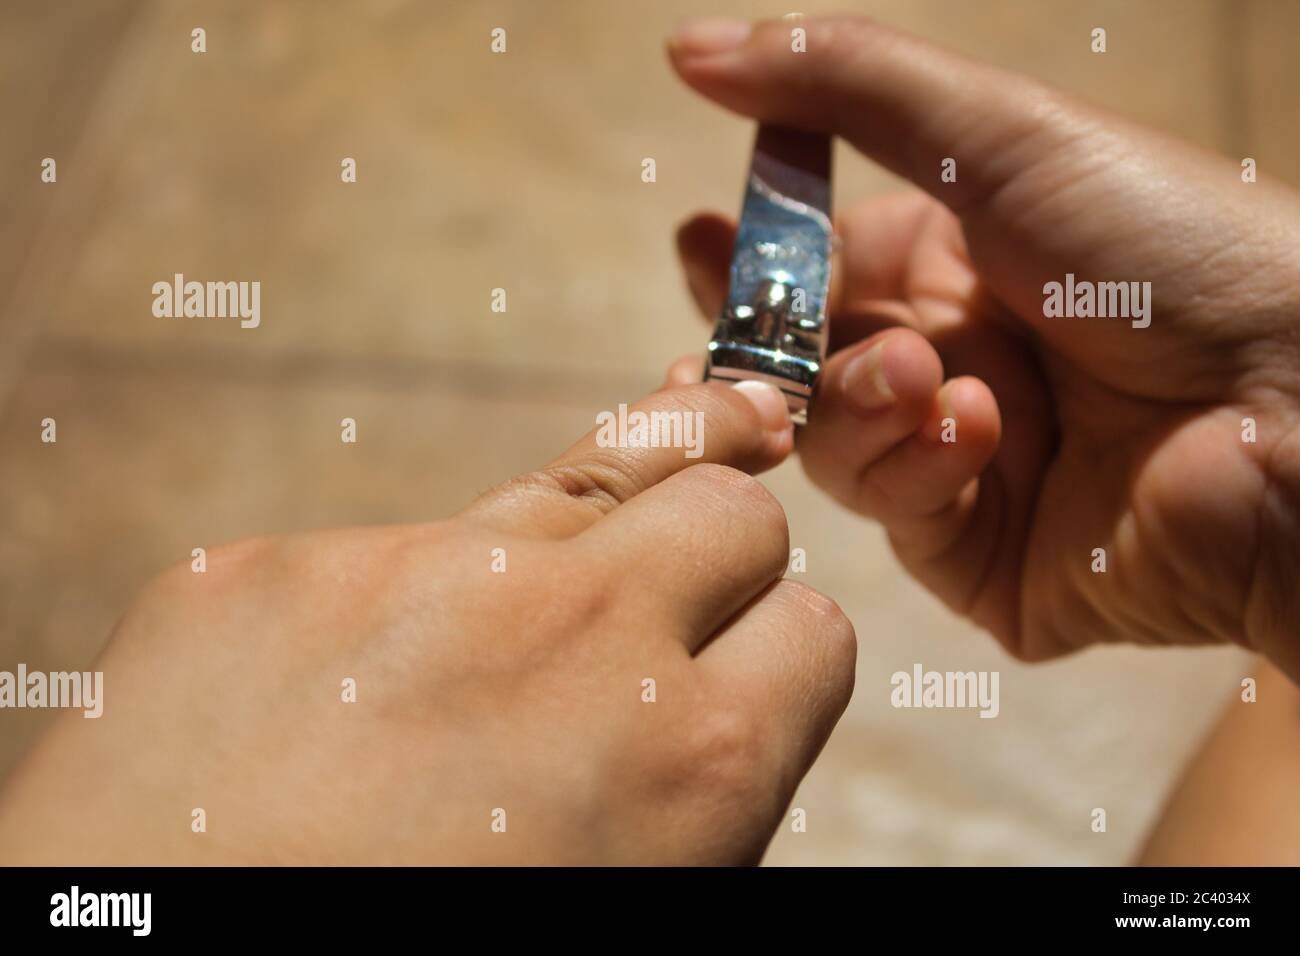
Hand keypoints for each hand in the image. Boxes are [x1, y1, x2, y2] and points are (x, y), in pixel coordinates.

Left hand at [0, 382, 854, 864]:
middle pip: (726, 509)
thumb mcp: (621, 899)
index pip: (814, 631)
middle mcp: (570, 636)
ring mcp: (414, 577)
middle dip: (724, 547)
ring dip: (588, 532)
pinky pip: (391, 550)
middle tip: (695, 576)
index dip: (782, 657)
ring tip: (569, 569)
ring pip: (571, 486)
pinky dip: (399, 604)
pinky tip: (352, 688)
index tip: (750, 668)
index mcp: (683, 762)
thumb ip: (685, 800)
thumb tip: (703, 721)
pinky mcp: (273, 567)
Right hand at [667, 16, 1299, 678]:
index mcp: (962, 262)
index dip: (751, 259)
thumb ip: (844, 86)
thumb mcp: (1006, 136)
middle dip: (773, 348)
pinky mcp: (986, 559)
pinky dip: (918, 469)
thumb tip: (689, 46)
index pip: (820, 266)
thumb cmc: (1175, 248)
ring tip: (918, 376)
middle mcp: (956, 363)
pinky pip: (899, 517)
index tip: (701, 241)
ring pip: (833, 445)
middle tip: (747, 339)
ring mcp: (967, 465)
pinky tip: (979, 436)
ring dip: (856, 403)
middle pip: (806, 364)